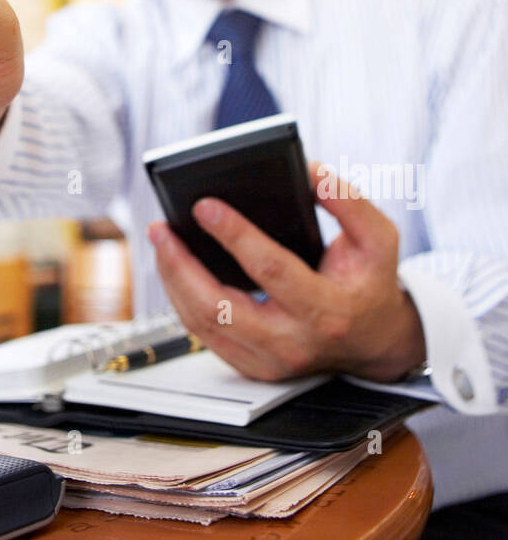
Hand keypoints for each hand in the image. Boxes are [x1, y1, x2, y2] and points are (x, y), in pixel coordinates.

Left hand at [147, 161, 425, 382]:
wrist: (375, 343)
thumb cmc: (369, 284)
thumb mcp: (378, 239)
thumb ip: (348, 203)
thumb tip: (311, 173)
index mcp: (326, 310)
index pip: (272, 270)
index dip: (235, 235)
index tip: (205, 206)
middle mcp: (293, 342)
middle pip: (220, 308)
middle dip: (182, 265)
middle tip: (161, 228)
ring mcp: (269, 361)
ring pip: (203, 324)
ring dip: (173, 281)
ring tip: (161, 242)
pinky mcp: (252, 367)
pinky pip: (205, 335)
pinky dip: (182, 301)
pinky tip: (174, 270)